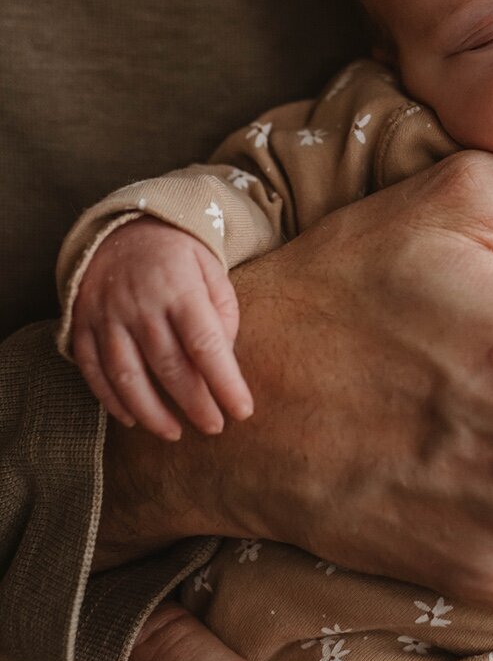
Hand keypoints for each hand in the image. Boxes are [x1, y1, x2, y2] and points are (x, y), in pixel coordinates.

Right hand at [71, 218, 253, 439]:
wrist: (121, 227)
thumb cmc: (177, 253)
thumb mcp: (212, 267)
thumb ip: (223, 311)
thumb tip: (224, 359)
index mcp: (180, 288)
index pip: (206, 344)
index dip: (225, 382)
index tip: (242, 411)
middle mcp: (141, 305)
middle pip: (168, 366)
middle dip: (194, 404)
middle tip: (214, 427)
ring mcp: (107, 316)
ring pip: (127, 376)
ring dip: (152, 412)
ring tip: (174, 433)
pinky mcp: (82, 325)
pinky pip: (92, 370)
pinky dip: (110, 400)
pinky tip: (133, 418)